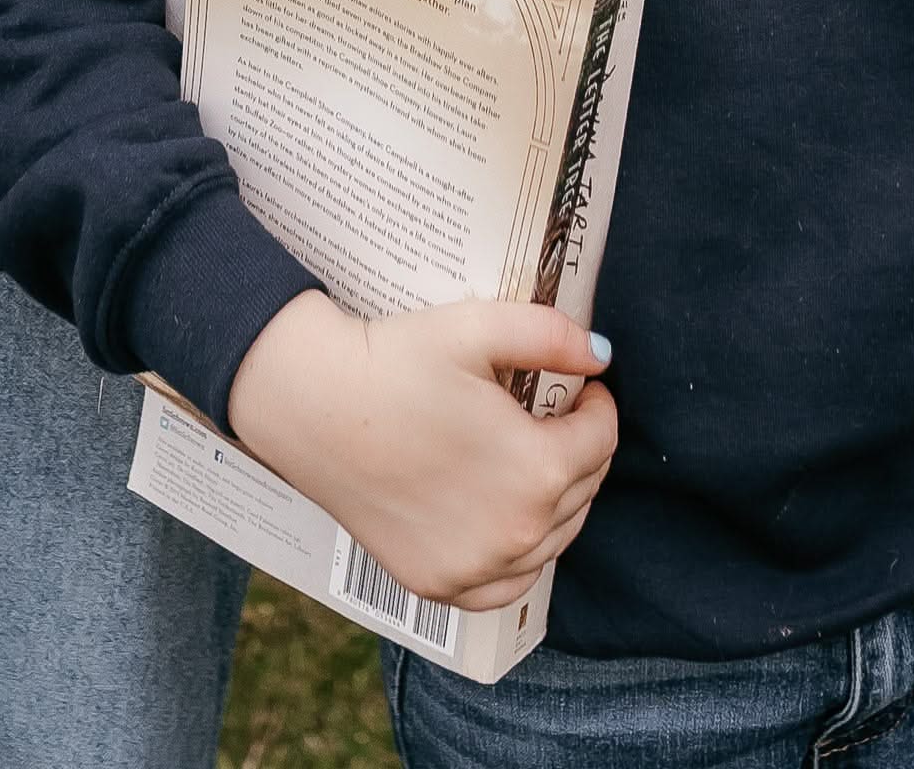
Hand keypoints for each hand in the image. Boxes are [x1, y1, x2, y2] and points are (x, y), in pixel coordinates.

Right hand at [226, 293, 618, 611]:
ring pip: (552, 540)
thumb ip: (551, 336)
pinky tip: (507, 521)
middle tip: (556, 415)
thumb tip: (601, 354)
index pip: (600, 441)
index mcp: (535, 471)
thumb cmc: (395, 362)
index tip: (582, 386)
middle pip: (582, 491)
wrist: (312, 405)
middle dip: (580, 448)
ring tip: (533, 458)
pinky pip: (506, 585)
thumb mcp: (479, 327)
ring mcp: (474, 568)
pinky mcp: (437, 584)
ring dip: (558, 500)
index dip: (597, 405)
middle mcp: (515, 534)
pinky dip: (520, 556)